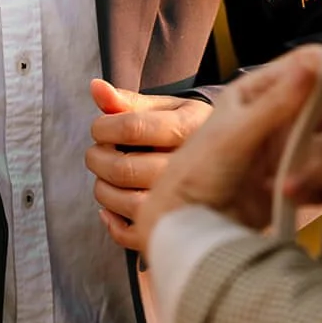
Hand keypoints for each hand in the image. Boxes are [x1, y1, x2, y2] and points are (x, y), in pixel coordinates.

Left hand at [85, 81, 212, 251]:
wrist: (226, 157)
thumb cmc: (186, 128)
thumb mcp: (165, 107)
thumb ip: (128, 101)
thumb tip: (95, 87)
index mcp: (190, 126)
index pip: (132, 128)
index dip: (103, 128)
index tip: (99, 128)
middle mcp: (192, 166)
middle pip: (126, 169)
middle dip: (98, 159)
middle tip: (96, 153)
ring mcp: (187, 199)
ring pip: (130, 204)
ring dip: (103, 191)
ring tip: (103, 177)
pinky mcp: (177, 226)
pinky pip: (138, 235)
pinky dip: (114, 225)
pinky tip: (111, 208)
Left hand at [137, 45, 321, 253]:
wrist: (187, 229)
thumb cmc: (199, 172)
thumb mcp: (234, 134)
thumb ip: (276, 104)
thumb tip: (313, 65)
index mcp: (262, 90)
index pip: (307, 64)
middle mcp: (283, 115)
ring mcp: (293, 149)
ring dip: (320, 165)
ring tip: (290, 186)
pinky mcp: (301, 182)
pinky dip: (317, 188)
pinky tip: (291, 197)